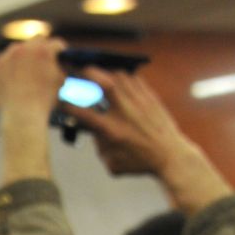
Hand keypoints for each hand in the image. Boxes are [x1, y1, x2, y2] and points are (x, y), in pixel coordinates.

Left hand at [0, 37, 68, 124]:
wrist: (22, 116)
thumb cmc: (45, 100)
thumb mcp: (61, 80)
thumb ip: (60, 64)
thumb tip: (59, 60)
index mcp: (42, 50)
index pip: (55, 44)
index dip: (59, 51)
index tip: (58, 57)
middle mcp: (22, 49)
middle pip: (35, 41)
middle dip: (40, 49)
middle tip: (42, 60)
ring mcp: (5, 59)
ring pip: (16, 52)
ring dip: (22, 58)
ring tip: (26, 73)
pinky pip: (2, 67)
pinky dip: (7, 73)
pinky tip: (12, 84)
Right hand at [71, 69, 231, 210]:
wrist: (170, 155)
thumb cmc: (140, 162)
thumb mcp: (112, 163)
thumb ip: (99, 146)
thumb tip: (92, 131)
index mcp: (112, 130)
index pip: (83, 113)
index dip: (69, 105)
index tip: (63, 101)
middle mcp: (124, 111)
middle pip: (105, 82)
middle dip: (89, 73)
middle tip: (82, 71)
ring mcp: (139, 101)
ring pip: (120, 76)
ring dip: (107, 73)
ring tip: (102, 76)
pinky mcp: (150, 97)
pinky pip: (134, 79)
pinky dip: (124, 78)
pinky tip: (121, 83)